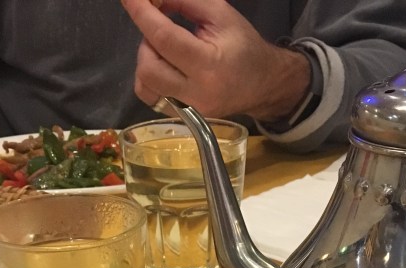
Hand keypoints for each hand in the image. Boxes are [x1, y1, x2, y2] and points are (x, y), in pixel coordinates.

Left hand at [121, 0, 310, 121]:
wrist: (263, 84)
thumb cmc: (243, 44)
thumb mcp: (220, 13)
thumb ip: (185, 2)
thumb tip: (152, 0)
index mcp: (210, 64)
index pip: (165, 38)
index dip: (142, 14)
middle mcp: (197, 93)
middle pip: (148, 66)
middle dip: (147, 40)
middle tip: (161, 28)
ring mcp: (189, 109)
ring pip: (145, 85)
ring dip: (147, 59)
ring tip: (165, 49)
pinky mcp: (184, 117)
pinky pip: (152, 97)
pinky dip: (151, 77)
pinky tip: (165, 66)